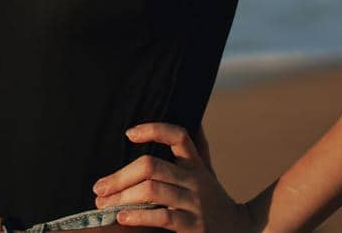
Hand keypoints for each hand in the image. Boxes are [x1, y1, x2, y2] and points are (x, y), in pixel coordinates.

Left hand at [91, 122, 253, 230]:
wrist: (242, 231)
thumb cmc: (213, 199)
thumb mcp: (207, 172)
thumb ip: (197, 149)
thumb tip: (195, 119)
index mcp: (196, 164)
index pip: (178, 135)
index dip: (153, 129)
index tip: (129, 133)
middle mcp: (195, 180)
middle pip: (151, 166)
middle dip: (120, 176)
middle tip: (99, 188)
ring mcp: (195, 203)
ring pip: (152, 190)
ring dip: (122, 197)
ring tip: (104, 204)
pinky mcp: (194, 227)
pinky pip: (162, 217)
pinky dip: (138, 216)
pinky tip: (123, 218)